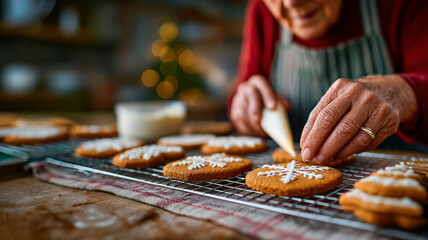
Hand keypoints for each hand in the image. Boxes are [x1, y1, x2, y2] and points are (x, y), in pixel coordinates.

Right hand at [230, 75, 290, 136]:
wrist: (252, 103)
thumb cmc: (267, 101)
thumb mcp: (276, 98)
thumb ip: (281, 101)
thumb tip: (287, 107)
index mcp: (257, 82)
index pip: (261, 83)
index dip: (267, 94)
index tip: (272, 107)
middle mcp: (245, 88)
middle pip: (250, 95)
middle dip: (256, 110)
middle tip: (262, 122)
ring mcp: (238, 100)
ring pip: (243, 112)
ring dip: (253, 125)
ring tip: (263, 132)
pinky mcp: (234, 113)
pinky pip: (239, 123)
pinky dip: (248, 130)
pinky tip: (256, 133)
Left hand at [300, 75, 418, 163]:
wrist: (388, 91)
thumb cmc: (353, 100)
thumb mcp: (335, 100)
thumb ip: (320, 118)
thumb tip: (306, 144)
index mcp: (341, 87)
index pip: (322, 115)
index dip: (312, 135)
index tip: (305, 150)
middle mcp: (360, 95)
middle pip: (339, 126)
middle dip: (324, 146)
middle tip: (314, 158)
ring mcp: (377, 107)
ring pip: (355, 137)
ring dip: (338, 152)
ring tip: (327, 158)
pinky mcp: (390, 120)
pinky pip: (368, 142)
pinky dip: (352, 151)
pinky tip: (342, 154)